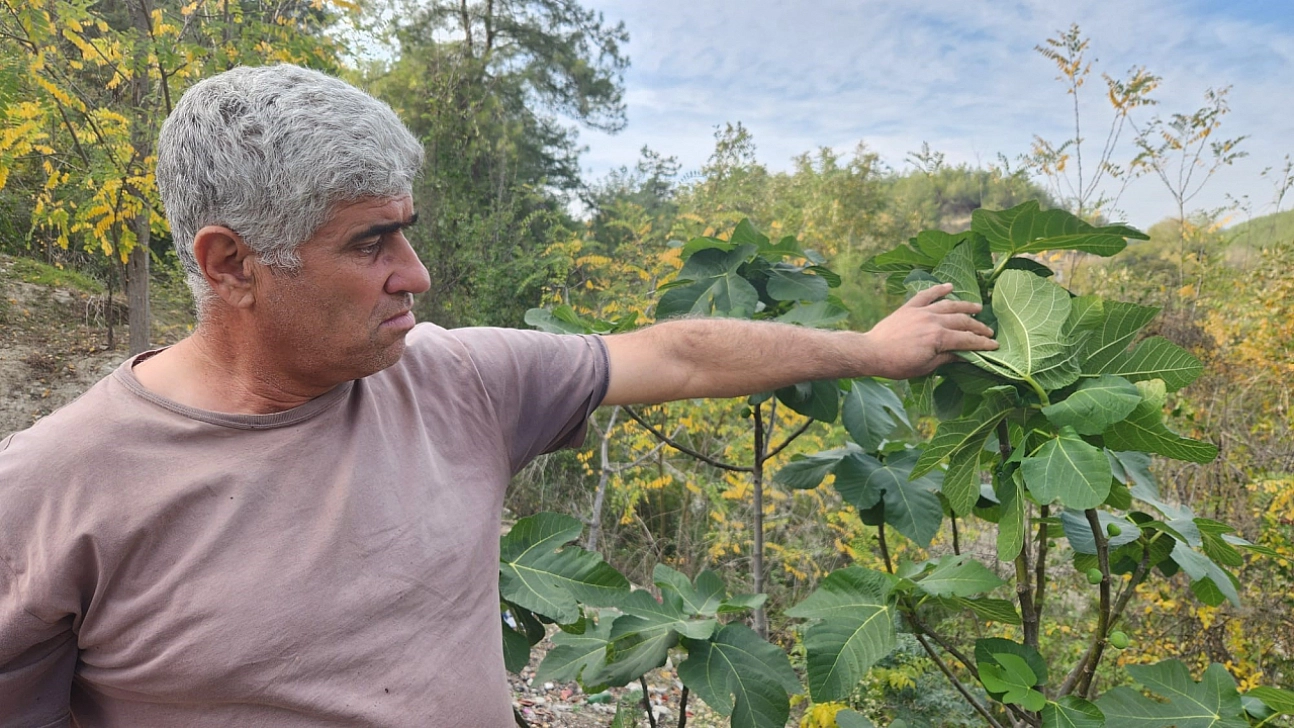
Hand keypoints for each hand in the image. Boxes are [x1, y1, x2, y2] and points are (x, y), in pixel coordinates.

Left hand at [862, 283, 997, 379]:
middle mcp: (933, 321)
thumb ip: (946, 358)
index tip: (995, 345)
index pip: (967, 340)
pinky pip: (926, 295)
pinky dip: (938, 289)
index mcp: (939, 338)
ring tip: (978, 307)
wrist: (871, 352)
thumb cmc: (897, 364)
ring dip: (965, 306)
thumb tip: (965, 355)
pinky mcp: (909, 307)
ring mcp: (921, 311)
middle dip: (978, 327)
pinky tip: (950, 286)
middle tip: (989, 331)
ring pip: (949, 305)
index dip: (982, 343)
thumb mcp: (925, 367)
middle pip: (962, 321)